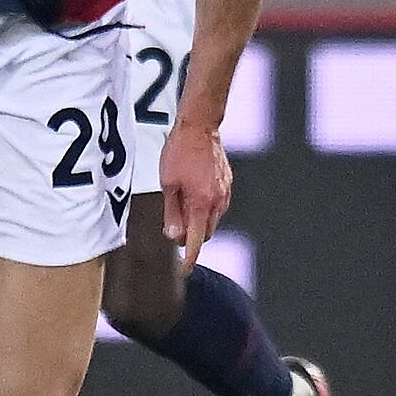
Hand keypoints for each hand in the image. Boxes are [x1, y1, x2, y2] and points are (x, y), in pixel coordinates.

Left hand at [157, 117, 230, 266]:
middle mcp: (218, 201)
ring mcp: (225, 192)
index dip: (189, 258)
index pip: (196, 241)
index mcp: (202, 204)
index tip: (184, 269)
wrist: (200, 125)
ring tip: (181, 203)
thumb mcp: (167, 184)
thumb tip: (174, 237)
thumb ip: (172, 213)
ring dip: (198, 221)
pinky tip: (193, 193)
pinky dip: (205, 208)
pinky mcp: (228, 184)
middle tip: (173, 227)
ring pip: (212, 220)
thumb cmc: (179, 152)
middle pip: (205, 233)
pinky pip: (217, 205)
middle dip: (191, 236)